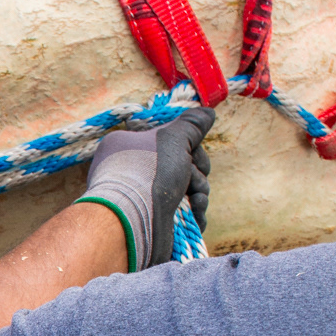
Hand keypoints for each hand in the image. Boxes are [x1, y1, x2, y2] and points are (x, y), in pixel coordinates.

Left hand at [79, 106, 214, 268]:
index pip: (170, 141)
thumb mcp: (172, 138)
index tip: (193, 151)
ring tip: (194, 199)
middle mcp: (134, 172)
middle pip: (183, 166)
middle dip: (196, 173)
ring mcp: (145, 199)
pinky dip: (195, 213)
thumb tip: (207, 113)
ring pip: (187, 190)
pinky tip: (195, 212)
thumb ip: (191, 124)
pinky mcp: (157, 222)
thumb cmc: (148, 173)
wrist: (132, 221)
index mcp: (129, 147)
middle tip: (191, 177)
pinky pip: (185, 214)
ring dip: (199, 192)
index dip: (190, 147)